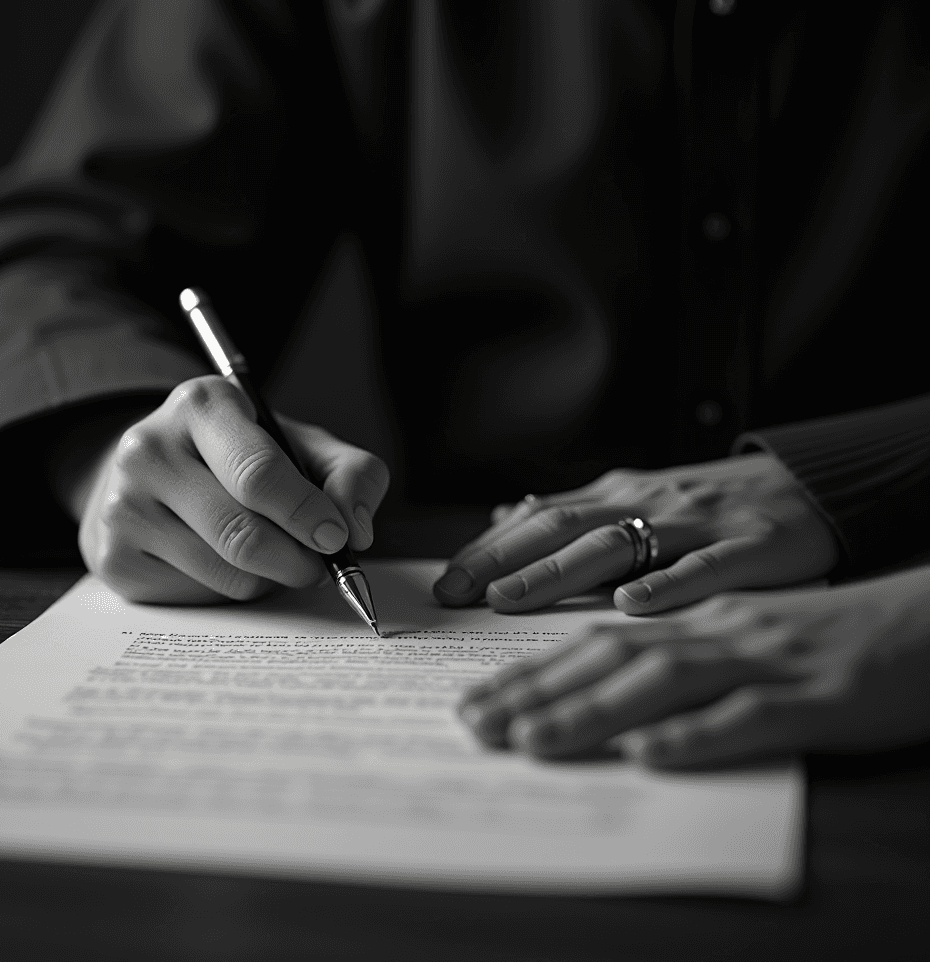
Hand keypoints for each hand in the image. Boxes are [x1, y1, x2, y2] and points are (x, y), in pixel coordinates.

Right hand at [53, 376, 388, 603]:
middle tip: (319, 566)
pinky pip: (198, 597)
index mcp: (201, 404)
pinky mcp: (112, 558)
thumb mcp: (299, 443)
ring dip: (269, 579)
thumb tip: (355, 528)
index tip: (336, 538)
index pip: (258, 472)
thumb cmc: (240, 457)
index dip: (306, 513)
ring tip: (274, 557)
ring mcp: (122, 506)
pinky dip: (230, 592)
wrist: (151, 471)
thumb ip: (349, 473)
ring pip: (225, 573)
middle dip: (297, 561)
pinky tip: (226, 563)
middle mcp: (148, 449)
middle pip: (242, 533)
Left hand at [433, 454, 838, 614]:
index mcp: (618, 496)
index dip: (490, 549)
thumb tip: (503, 516)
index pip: (540, 518)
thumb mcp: (637, 499)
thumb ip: (574, 513)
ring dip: (560, 571)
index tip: (445, 583)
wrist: (809, 485)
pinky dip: (667, 583)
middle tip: (457, 593)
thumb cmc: (711, 504)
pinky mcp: (751, 547)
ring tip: (513, 597)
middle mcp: (647, 502)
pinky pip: (705, 566)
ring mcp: (697, 522)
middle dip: (505, 560)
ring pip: (618, 543)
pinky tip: (633, 605)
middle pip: (564, 527)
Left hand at [458, 569, 929, 766]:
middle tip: (475, 724)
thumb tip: (602, 633)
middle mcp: (714, 622)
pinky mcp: (814, 693)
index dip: (530, 663)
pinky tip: (648, 752)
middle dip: (536, 688)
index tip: (474, 696)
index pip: (593, 633)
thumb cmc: (818, 626)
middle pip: (610, 650)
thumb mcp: (733, 614)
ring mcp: (762, 652)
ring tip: (533, 740)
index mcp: (691, 606)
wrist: (919, 622)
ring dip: (592, 707)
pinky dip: (694, 731)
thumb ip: (665, 621)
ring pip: (663, 676)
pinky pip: (748, 714)